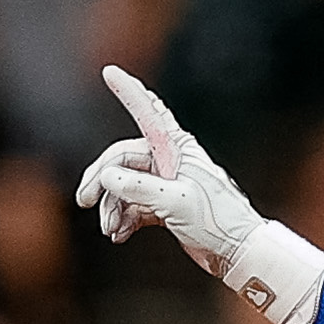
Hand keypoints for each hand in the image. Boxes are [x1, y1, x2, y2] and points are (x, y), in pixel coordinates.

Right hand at [71, 66, 323, 323]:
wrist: (239, 252)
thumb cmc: (218, 221)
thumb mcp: (175, 202)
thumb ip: (138, 188)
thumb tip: (107, 178)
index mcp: (177, 148)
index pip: (149, 111)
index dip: (129, 92)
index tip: (109, 71)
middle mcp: (170, 161)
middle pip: (123, 159)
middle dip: (102, 180)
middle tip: (84, 201)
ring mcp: (166, 183)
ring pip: (126, 186)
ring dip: (113, 207)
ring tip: (109, 229)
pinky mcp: (166, 206)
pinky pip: (135, 206)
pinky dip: (124, 219)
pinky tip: (118, 235)